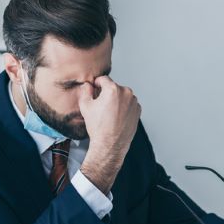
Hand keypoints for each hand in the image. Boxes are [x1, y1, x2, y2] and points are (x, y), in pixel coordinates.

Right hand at [78, 76, 141, 193]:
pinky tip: (116, 117)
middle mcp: (126, 93)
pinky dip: (124, 108)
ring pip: (122, 96)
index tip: (95, 90)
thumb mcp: (85, 106)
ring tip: (109, 114)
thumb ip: (85, 90)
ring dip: (116, 100)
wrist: (110, 145)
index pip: (103, 79)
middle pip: (113, 87)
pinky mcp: (138, 110)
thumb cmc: (98, 127)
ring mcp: (134, 102)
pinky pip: (129, 104)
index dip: (96, 84)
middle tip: (101, 106)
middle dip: (107, 93)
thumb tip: (87, 85)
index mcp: (113, 89)